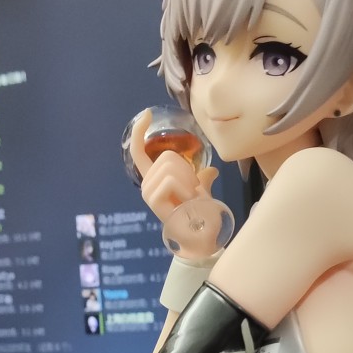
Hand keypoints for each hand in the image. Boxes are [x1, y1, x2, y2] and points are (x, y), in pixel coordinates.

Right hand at [127, 107, 219, 228]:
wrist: (202, 238)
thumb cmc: (201, 216)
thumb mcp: (203, 193)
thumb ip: (202, 180)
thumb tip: (212, 171)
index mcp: (155, 179)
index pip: (140, 152)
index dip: (140, 132)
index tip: (147, 114)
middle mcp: (147, 184)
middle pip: (168, 155)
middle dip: (187, 170)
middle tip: (193, 191)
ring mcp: (148, 192)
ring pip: (171, 166)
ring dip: (188, 181)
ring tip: (191, 198)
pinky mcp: (153, 201)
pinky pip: (170, 180)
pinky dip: (185, 189)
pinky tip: (188, 202)